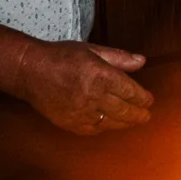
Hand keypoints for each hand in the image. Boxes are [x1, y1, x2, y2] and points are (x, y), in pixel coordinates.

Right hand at [10, 41, 153, 134]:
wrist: (31, 71)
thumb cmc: (62, 56)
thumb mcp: (92, 50)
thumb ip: (119, 57)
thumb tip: (142, 61)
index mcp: (101, 75)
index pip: (131, 92)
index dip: (143, 98)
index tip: (149, 100)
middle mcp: (94, 96)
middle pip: (125, 111)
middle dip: (139, 114)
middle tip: (146, 116)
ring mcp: (82, 112)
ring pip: (111, 123)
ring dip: (125, 123)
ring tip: (133, 121)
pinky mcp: (70, 123)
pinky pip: (93, 130)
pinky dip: (104, 127)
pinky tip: (110, 124)